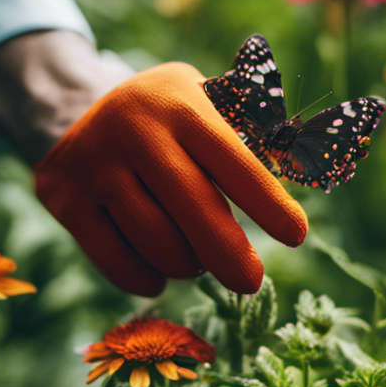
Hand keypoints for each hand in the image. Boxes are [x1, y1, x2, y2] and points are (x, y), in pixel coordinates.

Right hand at [32, 61, 307, 295]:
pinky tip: (161, 272)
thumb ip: (255, 132)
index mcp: (183, 106)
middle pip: (194, 210)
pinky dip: (148, 278)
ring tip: (198, 260)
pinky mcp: (66, 200)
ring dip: (189, 264)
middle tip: (252, 283)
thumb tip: (319, 165)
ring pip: (157, 242)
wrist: (74, 110)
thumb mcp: (208, 103)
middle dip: (230, 255)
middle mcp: (137, 132)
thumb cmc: (169, 117)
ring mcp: (96, 166)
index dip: (267, 202)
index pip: (232, 160)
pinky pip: (117, 262)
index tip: (297, 235)